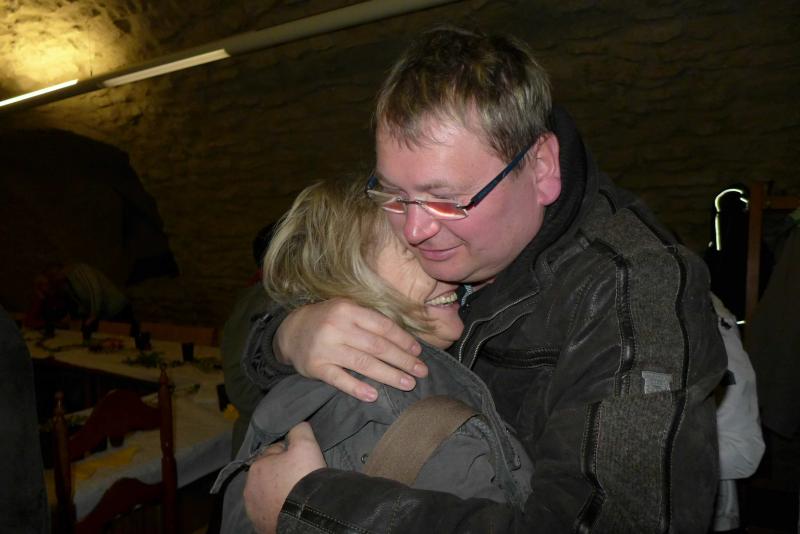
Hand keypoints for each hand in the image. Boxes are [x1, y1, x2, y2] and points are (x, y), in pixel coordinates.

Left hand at [244, 422, 325, 533]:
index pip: (275, 453)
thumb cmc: (304, 477)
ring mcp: (253, 509)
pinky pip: (269, 511)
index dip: (290, 454)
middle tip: (300, 478)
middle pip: (270, 474)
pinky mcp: (260, 524)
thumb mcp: (306, 444)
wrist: (307, 516)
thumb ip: (299, 429)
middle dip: (282, 473)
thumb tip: (296, 424)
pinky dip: (277, 508)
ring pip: (267, 493)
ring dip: (278, 492)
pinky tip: (290, 508)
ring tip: (296, 495)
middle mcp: (249, 488)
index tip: (302, 461)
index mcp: (257, 466)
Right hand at [275, 298, 426, 401]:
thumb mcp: (348, 310)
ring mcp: (326, 348)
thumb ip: (371, 321)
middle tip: (421, 371)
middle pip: (377, 346)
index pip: (382, 326)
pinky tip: (373, 395)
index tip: (418, 352)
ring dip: (389, 375)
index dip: (403, 340)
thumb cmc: (328, 320)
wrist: (291, 331)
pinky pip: (339, 379)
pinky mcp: (316, 367)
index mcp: (348, 309)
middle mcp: (337, 327)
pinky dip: (357, 388)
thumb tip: (405, 341)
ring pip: (363, 364)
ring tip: (408, 383)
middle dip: (402, 360)